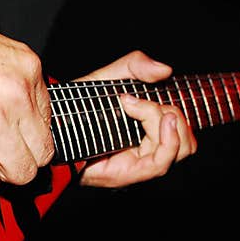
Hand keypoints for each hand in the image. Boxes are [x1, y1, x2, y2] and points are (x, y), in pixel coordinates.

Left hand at [75, 50, 196, 187]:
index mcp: (148, 132)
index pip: (186, 132)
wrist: (51, 124)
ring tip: (137, 109)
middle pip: (188, 143)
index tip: (139, 95)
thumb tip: (165, 70)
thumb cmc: (79, 106)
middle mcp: (148, 152)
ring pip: (178, 151)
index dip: (176, 111)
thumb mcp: (109, 78)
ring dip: (164, 124)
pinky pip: (159, 164)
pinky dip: (161, 140)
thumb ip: (135, 67)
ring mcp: (139, 165)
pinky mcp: (127, 174)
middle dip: (173, 116)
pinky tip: (143, 117)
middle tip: (142, 105)